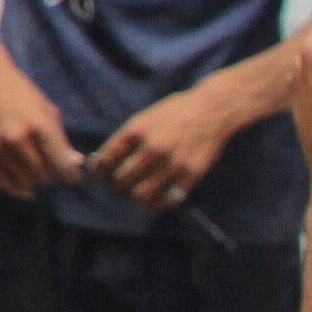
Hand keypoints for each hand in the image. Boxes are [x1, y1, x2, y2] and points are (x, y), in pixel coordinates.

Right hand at [0, 61, 86, 197]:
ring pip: (24, 181)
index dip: (72, 174)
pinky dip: (17, 188)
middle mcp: (16, 139)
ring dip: (35, 180)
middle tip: (54, 170)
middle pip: (43, 175)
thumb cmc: (23, 94)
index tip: (75, 175)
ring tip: (39, 172)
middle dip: (53, 176)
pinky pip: (3, 182)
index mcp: (38, 125)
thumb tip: (76, 165)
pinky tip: (26, 187)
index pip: (61, 164)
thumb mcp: (48, 111)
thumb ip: (61, 141)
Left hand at [91, 85, 245, 215]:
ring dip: (136, 197)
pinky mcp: (192, 174)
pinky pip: (168, 199)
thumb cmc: (174, 112)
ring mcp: (173, 162)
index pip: (106, 160)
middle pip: (121, 180)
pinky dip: (159, 202)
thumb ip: (125, 140)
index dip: (99, 172)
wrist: (212, 109)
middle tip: (121, 185)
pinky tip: (158, 196)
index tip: (101, 175)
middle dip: (117, 185)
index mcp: (136, 130)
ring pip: (142, 195)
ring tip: (138, 193)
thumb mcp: (143, 118)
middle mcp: (152, 147)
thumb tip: (102, 162)